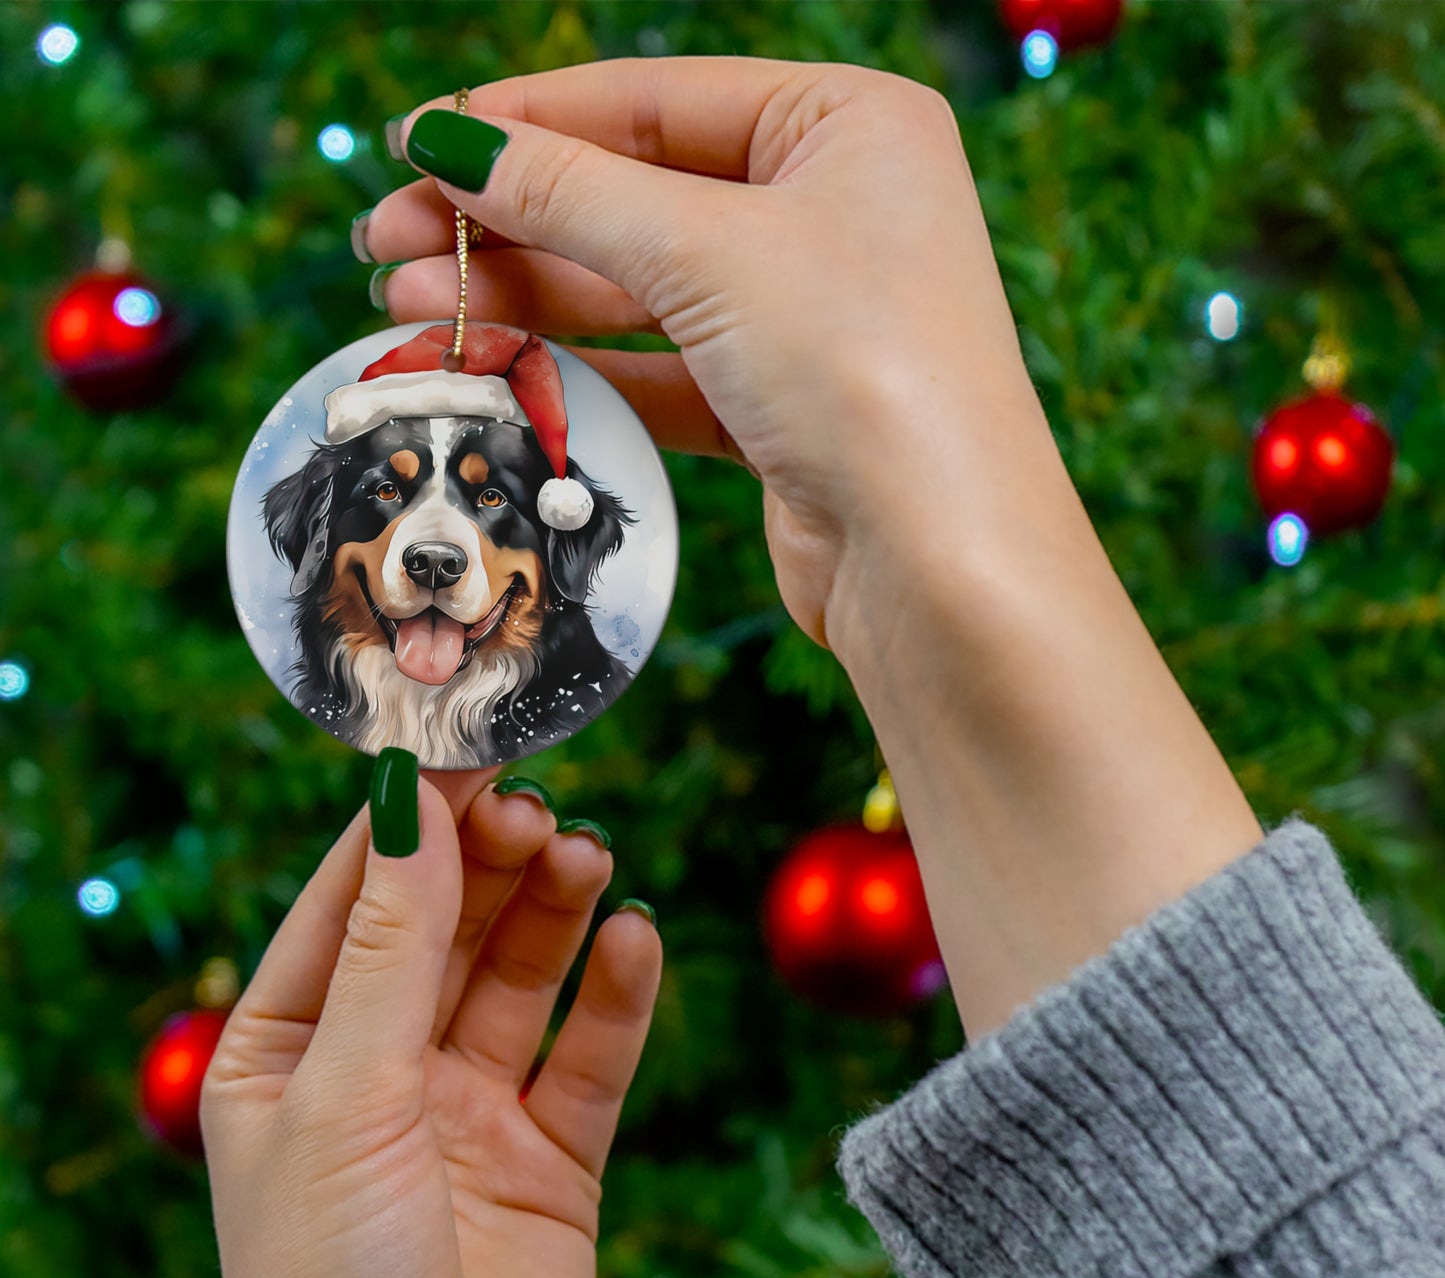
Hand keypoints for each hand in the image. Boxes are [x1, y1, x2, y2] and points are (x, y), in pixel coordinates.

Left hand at [201, 768, 660, 1277]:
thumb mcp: (344, 1096)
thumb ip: (390, 947)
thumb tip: (408, 803)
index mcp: (290, 1052)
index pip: (352, 903)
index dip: (409, 825)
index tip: (466, 750)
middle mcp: (380, 1073)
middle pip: (447, 928)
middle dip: (491, 862)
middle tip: (541, 808)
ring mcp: (469, 1114)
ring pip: (522, 977)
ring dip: (556, 911)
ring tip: (589, 857)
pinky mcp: (552, 1159)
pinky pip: (590, 1055)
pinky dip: (617, 994)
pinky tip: (635, 939)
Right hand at [362, 56, 1048, 653]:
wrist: (937, 560)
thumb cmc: (862, 369)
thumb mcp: (707, 251)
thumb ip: (571, 192)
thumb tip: (451, 142)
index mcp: (847, 125)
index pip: (655, 100)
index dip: (527, 121)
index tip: (416, 142)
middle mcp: (833, 211)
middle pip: (636, 195)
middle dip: (508, 220)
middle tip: (387, 242)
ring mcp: (808, 315)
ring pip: (639, 289)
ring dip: (525, 298)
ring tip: (409, 308)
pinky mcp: (781, 408)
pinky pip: (661, 370)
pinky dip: (581, 371)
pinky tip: (494, 367)